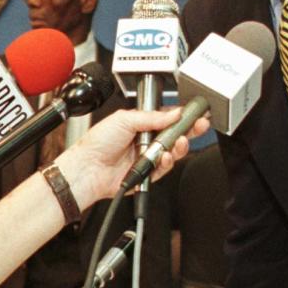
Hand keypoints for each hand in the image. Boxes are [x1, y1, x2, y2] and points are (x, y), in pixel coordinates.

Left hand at [57, 107, 209, 209]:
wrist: (88, 168)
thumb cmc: (97, 143)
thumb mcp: (124, 119)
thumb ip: (152, 117)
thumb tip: (173, 113)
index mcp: (141, 124)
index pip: (167, 119)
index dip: (182, 117)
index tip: (195, 114)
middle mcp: (145, 141)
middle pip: (174, 135)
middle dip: (189, 130)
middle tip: (199, 125)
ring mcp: (147, 158)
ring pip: (172, 152)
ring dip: (179, 146)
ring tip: (179, 142)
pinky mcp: (147, 174)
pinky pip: (164, 168)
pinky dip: (166, 162)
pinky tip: (163, 157)